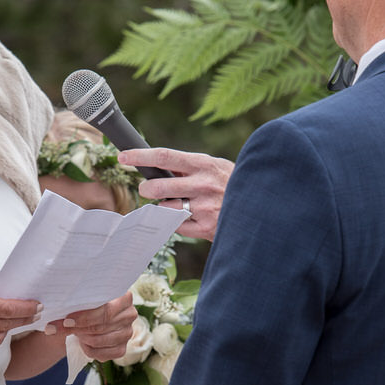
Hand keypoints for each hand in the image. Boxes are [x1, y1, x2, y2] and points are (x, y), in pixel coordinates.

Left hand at [62, 292, 135, 361]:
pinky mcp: (122, 348)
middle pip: (102, 326)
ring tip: (75, 332)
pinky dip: (89, 350)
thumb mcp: (81, 299)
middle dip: (79, 328)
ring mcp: (128, 333)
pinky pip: (103, 354)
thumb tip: (50, 315)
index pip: (106, 311)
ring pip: (100, 341)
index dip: (85, 317)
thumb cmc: (85, 304)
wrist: (87, 318)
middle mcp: (130, 314)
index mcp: (124, 296)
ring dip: (83, 339)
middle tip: (64, 327)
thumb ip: (72, 304)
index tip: (67, 320)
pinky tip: (83, 343)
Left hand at [117, 147, 233, 240]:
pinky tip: (189, 217)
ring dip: (164, 206)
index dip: (140, 156)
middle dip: (147, 188)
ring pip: (166, 208)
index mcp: (203, 164)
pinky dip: (176, 221)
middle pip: (159, 186)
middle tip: (147, 189)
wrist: (261, 206)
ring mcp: (204, 208)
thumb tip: (157, 166)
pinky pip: (176, 225)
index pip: (165, 156)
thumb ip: (189, 167)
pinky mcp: (205, 228)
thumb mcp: (215, 166)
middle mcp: (203, 185)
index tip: (123, 156)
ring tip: (178, 203)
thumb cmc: (232, 183)